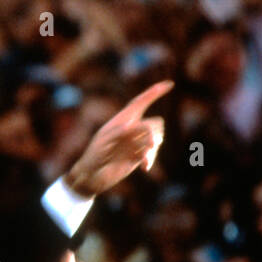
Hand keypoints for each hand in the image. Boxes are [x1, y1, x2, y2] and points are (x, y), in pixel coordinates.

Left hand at [64, 80, 172, 196]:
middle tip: (149, 143)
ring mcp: (136, 143)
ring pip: (157, 138)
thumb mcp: (102, 142)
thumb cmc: (93, 156)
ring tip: (144, 158)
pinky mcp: (138, 156)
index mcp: (122, 120)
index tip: (170, 84)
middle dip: (153, 131)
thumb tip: (133, 125)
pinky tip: (144, 168)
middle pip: (154, 123)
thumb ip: (117, 132)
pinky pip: (152, 154)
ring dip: (153, 147)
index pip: (141, 102)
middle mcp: (132, 129)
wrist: (92, 177)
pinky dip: (150, 159)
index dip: (154, 92)